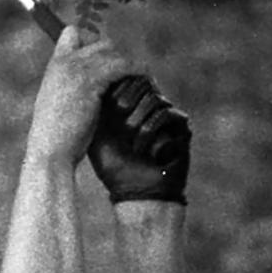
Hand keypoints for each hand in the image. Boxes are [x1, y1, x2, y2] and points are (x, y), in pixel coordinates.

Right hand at [27, 26, 136, 170]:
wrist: (50, 152)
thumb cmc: (55, 140)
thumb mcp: (59, 108)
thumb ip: (72, 92)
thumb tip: (93, 93)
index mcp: (54, 68)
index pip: (71, 34)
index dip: (90, 42)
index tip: (104, 59)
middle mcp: (64, 62)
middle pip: (98, 41)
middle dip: (117, 54)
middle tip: (130, 72)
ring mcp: (77, 70)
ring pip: (111, 51)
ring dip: (128, 62)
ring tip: (143, 74)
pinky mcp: (91, 82)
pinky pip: (121, 65)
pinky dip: (136, 69)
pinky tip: (146, 76)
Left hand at [87, 73, 190, 204]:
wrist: (138, 194)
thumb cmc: (114, 168)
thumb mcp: (98, 135)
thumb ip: (95, 108)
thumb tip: (89, 79)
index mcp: (131, 103)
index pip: (126, 77)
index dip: (116, 92)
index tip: (109, 113)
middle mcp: (151, 105)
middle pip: (141, 81)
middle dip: (127, 104)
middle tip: (121, 127)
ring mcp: (168, 114)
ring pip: (152, 98)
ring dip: (137, 123)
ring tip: (131, 145)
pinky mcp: (182, 125)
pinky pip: (165, 114)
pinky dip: (150, 132)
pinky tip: (142, 151)